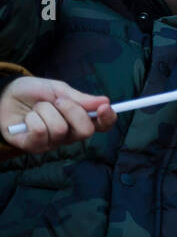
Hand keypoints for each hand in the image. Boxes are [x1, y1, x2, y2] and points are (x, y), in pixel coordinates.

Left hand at [0, 76, 114, 153]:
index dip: (108, 118)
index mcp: (80, 119)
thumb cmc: (33, 93)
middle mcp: (70, 134)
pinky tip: (28, 118)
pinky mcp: (35, 146)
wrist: (5, 96)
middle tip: (58, 101)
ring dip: (46, 111)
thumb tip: (104, 101)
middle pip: (85, 131)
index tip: (104, 107)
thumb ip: (80, 98)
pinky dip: (33, 118)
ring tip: (37, 108)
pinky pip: (41, 132)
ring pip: (60, 129)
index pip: (102, 125)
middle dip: (72, 110)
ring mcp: (53, 142)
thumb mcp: (58, 89)